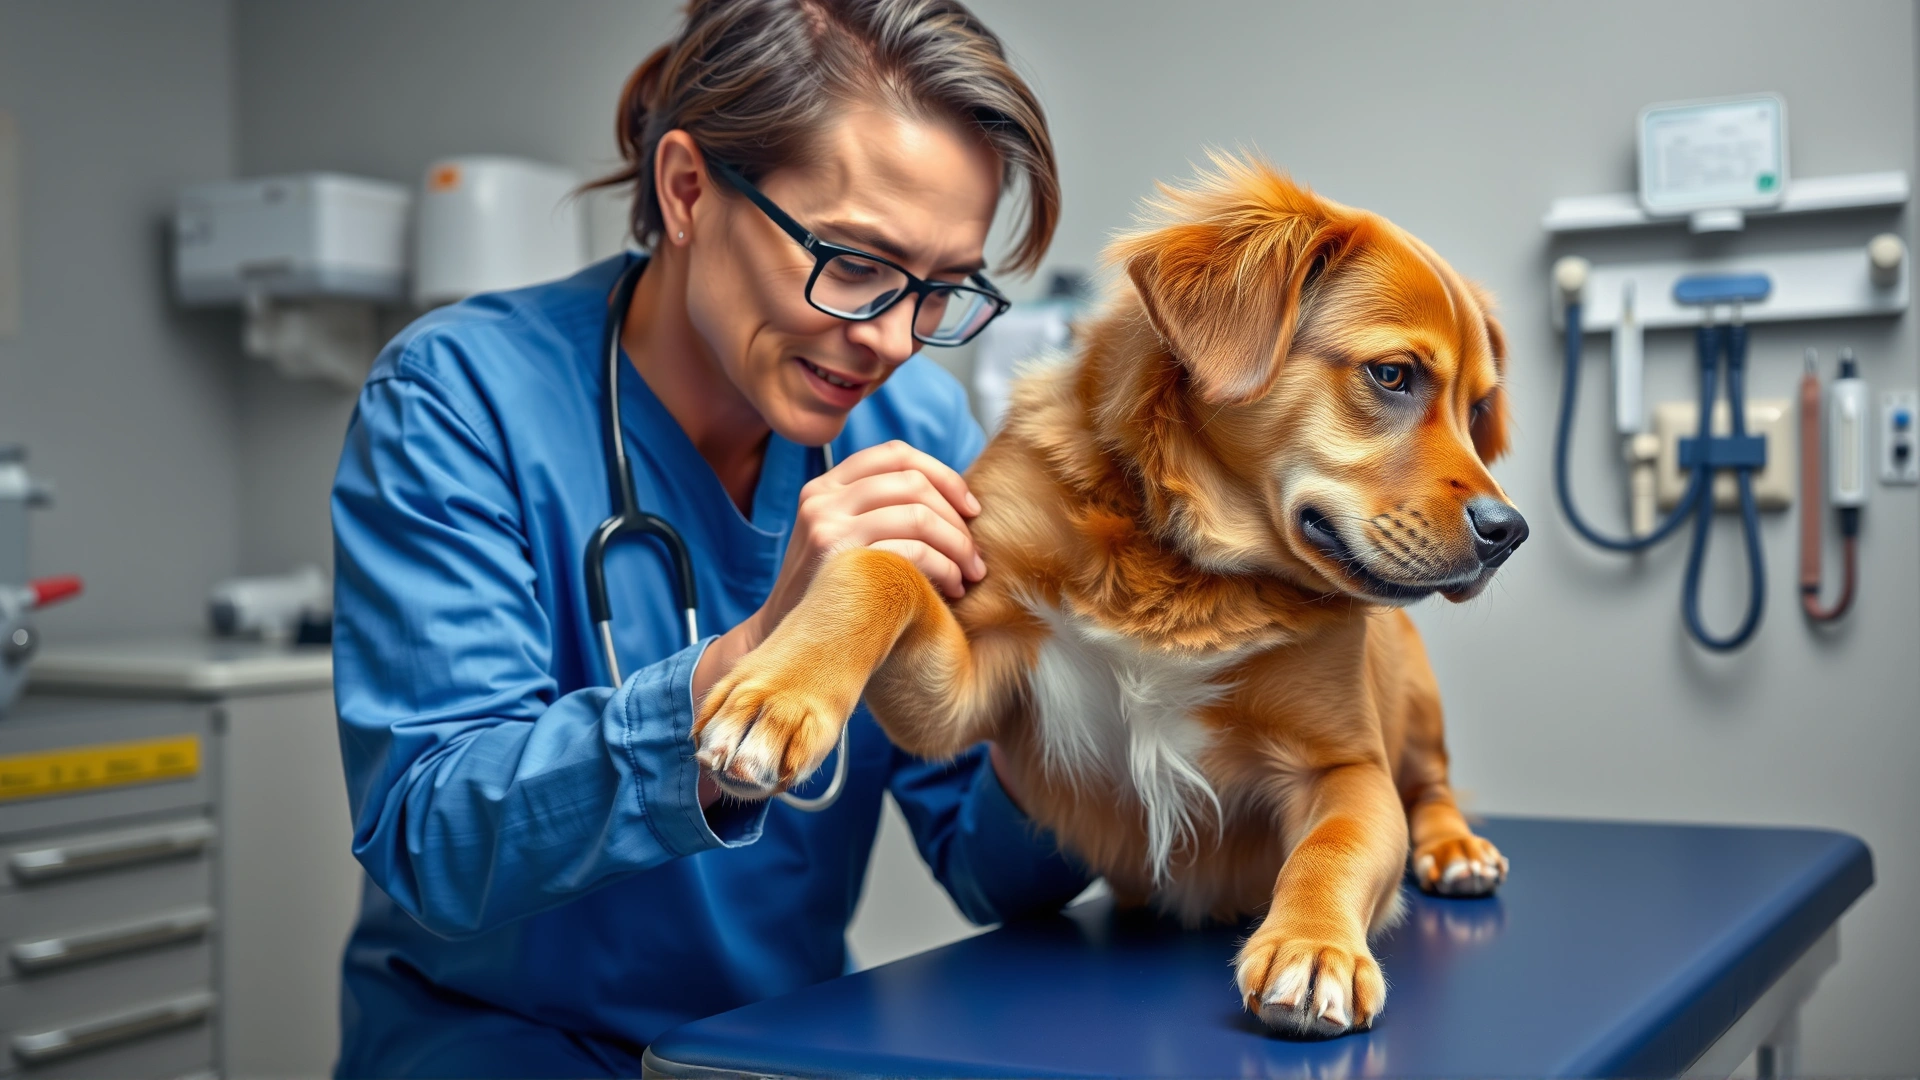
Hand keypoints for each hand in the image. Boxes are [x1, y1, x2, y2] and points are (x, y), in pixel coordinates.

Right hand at [692, 440, 984, 802]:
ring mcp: (826, 527)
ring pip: (918, 515)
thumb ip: (878, 512)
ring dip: (957, 546)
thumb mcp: (842, 540)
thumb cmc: (832, 596)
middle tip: (975, 556)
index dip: (943, 475)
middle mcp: (822, 499)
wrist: (786, 646)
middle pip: (913, 483)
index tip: (971, 510)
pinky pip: (912, 551)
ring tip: (969, 575)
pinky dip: (944, 568)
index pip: (896, 454)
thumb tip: (953, 498)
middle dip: (956, 519)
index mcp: (826, 486)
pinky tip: (953, 589)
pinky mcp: (839, 561)